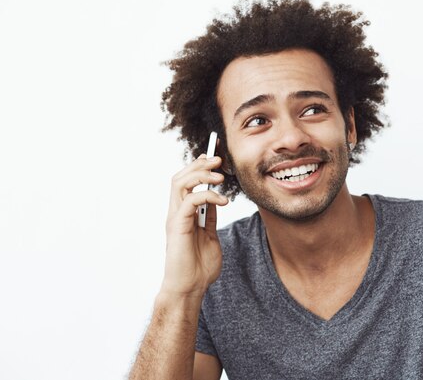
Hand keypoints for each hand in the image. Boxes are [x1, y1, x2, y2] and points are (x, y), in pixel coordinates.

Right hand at [160, 154, 228, 297]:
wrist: (190, 288)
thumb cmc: (199, 268)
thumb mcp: (210, 236)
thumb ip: (210, 218)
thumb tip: (215, 202)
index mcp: (183, 214)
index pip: (186, 183)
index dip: (198, 167)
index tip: (215, 159)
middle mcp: (176, 212)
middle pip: (180, 177)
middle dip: (199, 165)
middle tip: (219, 160)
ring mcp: (175, 218)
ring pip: (180, 183)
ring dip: (200, 174)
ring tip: (220, 176)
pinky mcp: (178, 226)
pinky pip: (190, 201)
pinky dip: (207, 196)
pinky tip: (222, 200)